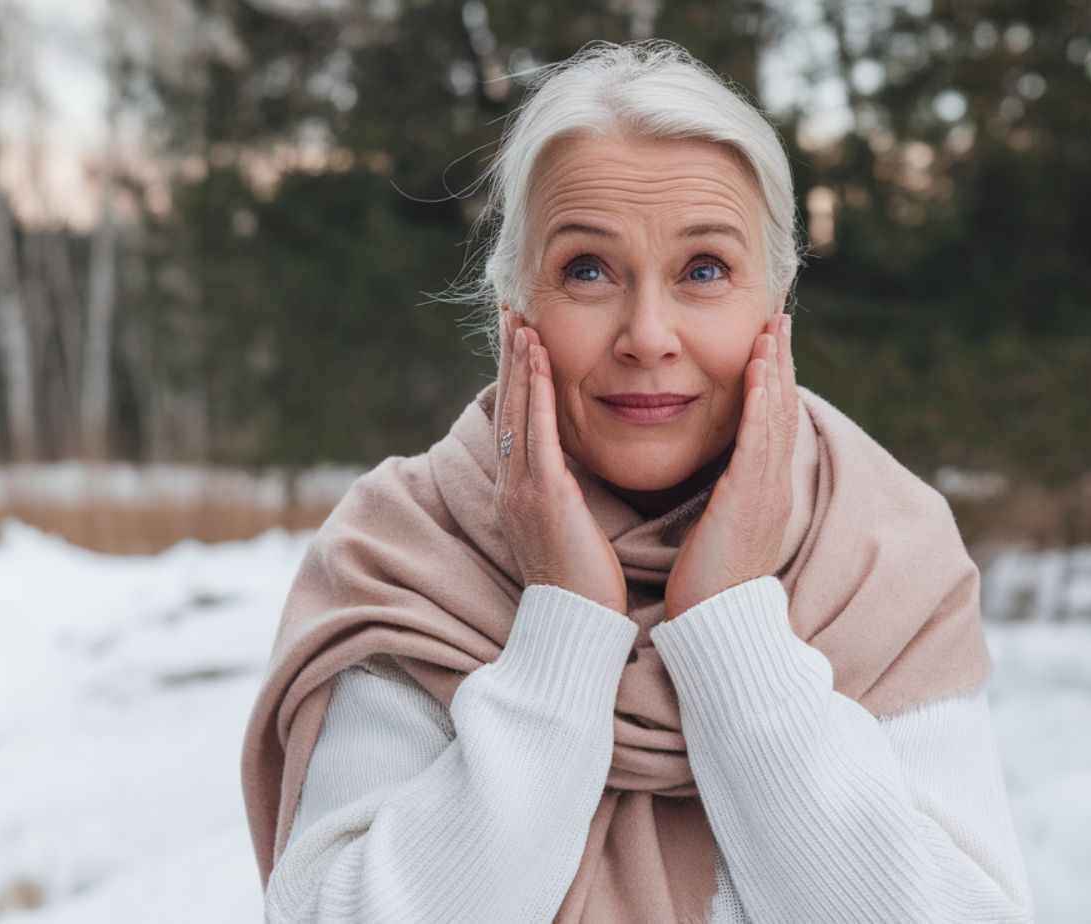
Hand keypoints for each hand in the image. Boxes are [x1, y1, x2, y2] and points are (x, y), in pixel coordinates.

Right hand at [493, 307, 628, 613]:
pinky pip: (537, 434)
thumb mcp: (569, 529)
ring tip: (521, 320)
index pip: (515, 420)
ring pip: (516, 411)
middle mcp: (513, 485)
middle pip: (507, 406)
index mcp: (520, 492)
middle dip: (509, 357)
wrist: (574, 627)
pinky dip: (534, 394)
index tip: (521, 338)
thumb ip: (566, 497)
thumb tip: (572, 476)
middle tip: (511, 311)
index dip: (516, 377)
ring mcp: (524, 489)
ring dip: (518, 363)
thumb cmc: (583, 585)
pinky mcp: (545, 496)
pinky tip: (538, 362)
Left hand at [664, 312, 796, 620]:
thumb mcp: (720, 529)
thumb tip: (721, 479)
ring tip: (772, 329)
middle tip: (779, 316)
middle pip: (783, 408)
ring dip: (775, 370)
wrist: (715, 626)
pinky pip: (758, 445)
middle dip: (781, 360)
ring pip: (776, 418)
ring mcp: (766, 493)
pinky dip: (762, 407)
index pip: (773, 420)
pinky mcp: (749, 502)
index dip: (773, 377)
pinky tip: (760, 377)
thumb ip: (723, 497)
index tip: (769, 340)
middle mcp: (773, 485)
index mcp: (763, 489)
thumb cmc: (707, 585)